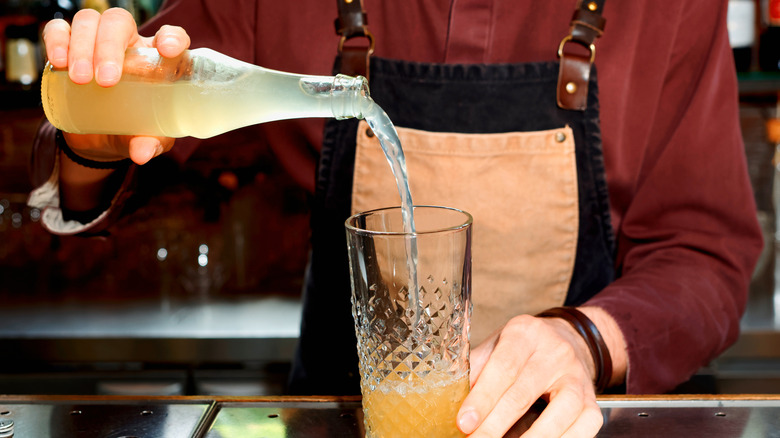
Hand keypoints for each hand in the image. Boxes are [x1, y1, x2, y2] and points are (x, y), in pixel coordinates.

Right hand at [42, 8, 190, 163]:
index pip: (171, 36)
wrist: (100, 140)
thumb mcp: (148, 140)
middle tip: (106, 80)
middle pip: (120, 22)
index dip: (172, 37)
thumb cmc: (135, 131)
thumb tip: (141, 154)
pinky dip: (57, 40)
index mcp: (158, 62)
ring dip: (83, 46)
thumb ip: (150, 143)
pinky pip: (59, 30)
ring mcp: (98, 43)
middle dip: (111, 46)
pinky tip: (59, 62)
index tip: (167, 50)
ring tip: (81, 79)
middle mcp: (130, 45)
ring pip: (89, 21)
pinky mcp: (68, 49)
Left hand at [457, 313, 604, 436]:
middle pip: (523, 394)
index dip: (483, 398)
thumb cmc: (524, 348)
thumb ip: (477, 366)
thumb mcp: (497, 344)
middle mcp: (555, 352)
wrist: (569, 341)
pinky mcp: (593, 403)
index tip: (465, 422)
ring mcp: (577, 378)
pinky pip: (582, 429)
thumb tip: (450, 396)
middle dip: (495, 425)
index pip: (503, 367)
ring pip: (558, 414)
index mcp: (525, 333)